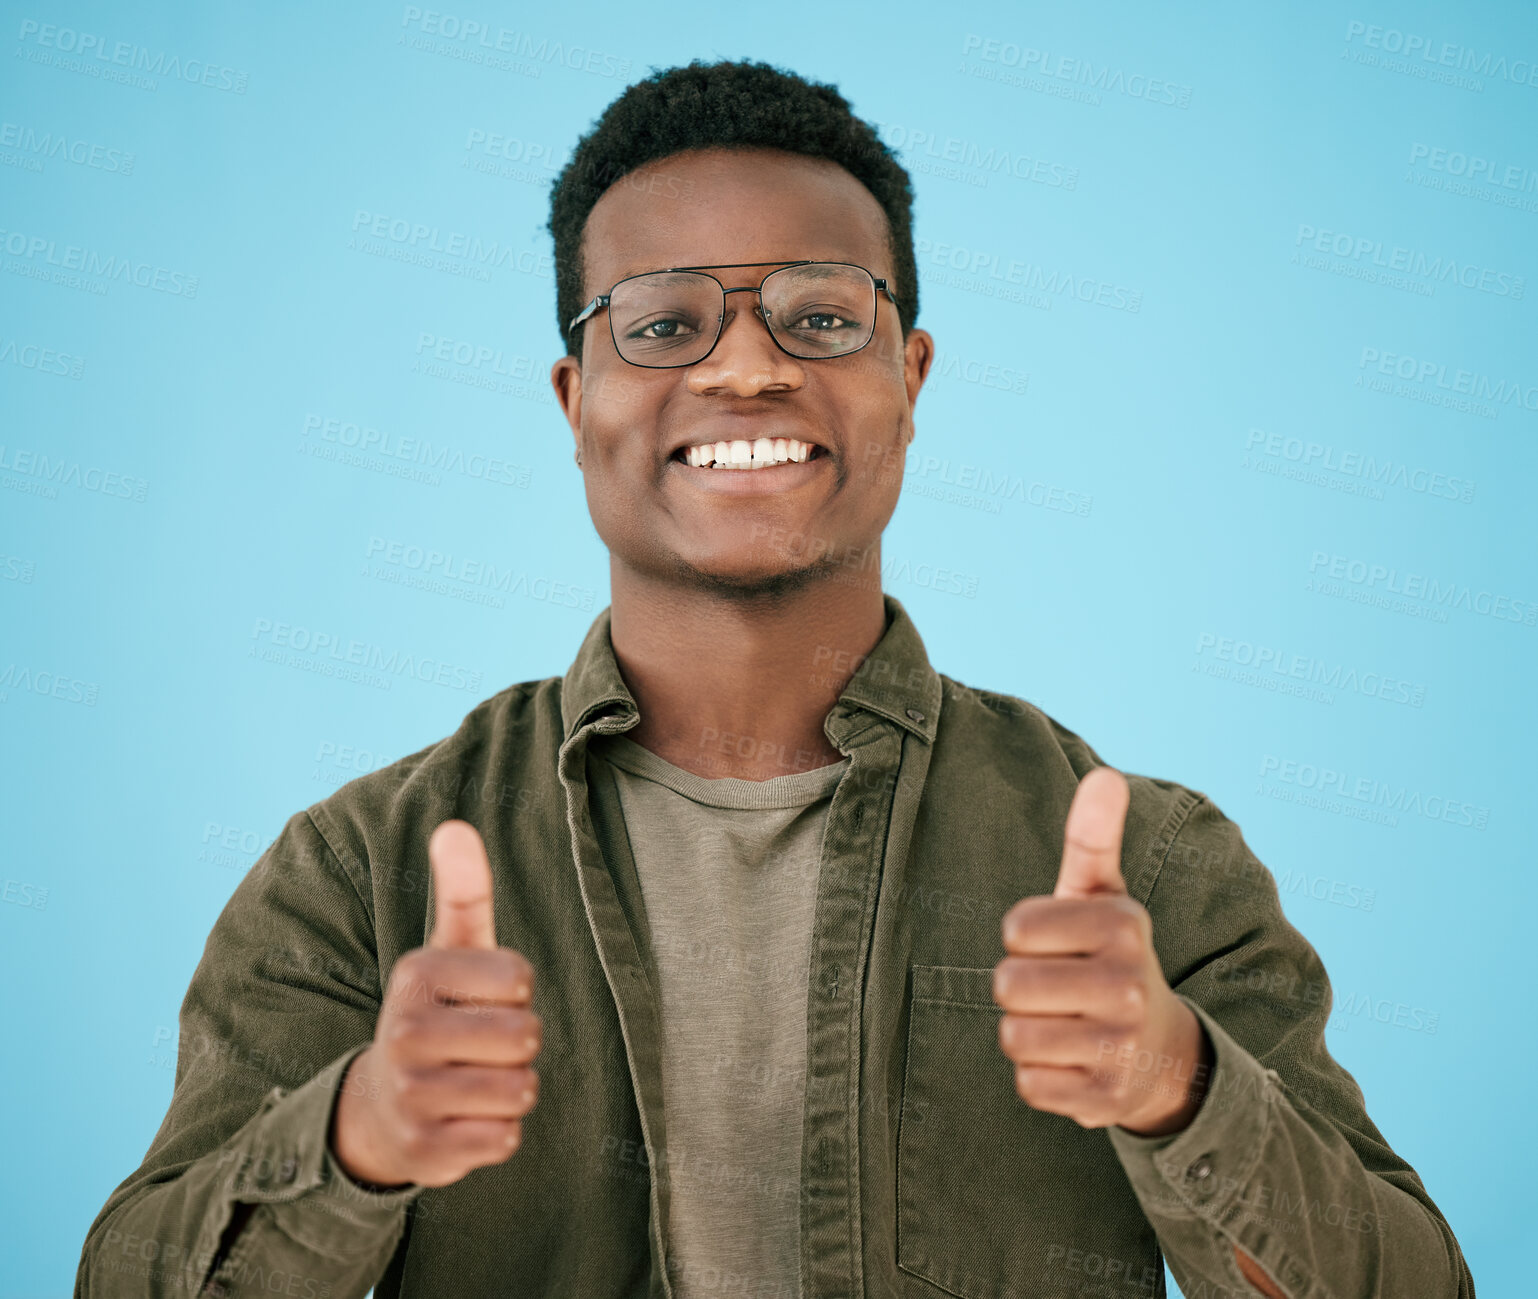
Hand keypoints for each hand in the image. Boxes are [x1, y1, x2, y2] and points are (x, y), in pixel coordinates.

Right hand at [330, 820, 542, 1187]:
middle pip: (525, 1036)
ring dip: (514, 1088)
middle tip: (480, 1045)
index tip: (481, 998)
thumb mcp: (451, 949)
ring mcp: (412, 1095)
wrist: (382, 1106)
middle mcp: (405, 1033)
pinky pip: (505, 1139)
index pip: (520, 978)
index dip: (516, 991)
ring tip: (475, 1079)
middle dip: (519, 1044)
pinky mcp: (425, 1151)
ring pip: (521, 1089)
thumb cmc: (440, 1012)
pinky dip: (498, 1132)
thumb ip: (464, 889)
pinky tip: (466, 1119)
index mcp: (417, 975)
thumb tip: (454, 825)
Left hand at [992, 767, 1211, 1134]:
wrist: (1162, 1053)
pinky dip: (1039, 1076)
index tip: (1056, 945)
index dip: (1024, 938)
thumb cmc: (1110, 958)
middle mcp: (1129, 984)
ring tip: (1065, 1024)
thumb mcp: (1103, 896)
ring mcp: (1120, 1046)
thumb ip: (1093, 837)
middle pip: (1008, 985)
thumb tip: (1106, 775)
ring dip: (1026, 1033)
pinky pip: (1028, 1084)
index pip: (1016, 928)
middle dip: (1019, 987)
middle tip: (1058, 989)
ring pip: (1013, 1036)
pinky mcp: (1105, 1100)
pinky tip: (1072, 1062)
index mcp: (1123, 924)